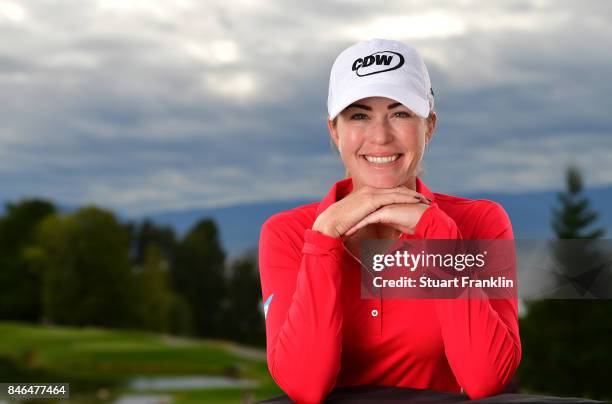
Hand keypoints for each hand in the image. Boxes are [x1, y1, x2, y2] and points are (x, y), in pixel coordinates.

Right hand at [312, 185, 430, 237]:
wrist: (330, 223)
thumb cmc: (340, 225)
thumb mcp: (356, 219)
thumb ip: (366, 218)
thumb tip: (372, 226)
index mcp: (366, 194)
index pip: (389, 193)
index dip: (403, 196)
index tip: (415, 201)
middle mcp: (370, 190)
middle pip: (396, 190)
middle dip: (411, 194)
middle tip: (425, 199)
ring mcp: (370, 193)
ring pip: (397, 191)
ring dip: (412, 195)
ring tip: (424, 200)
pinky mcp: (371, 199)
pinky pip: (393, 196)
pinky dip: (406, 197)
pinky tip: (415, 200)